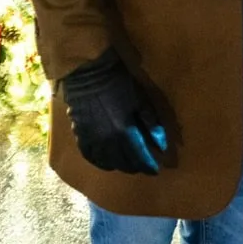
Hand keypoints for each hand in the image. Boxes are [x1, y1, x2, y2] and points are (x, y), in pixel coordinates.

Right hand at [60, 49, 168, 174]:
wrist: (89, 73)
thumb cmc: (119, 83)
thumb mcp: (141, 101)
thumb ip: (151, 124)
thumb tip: (162, 146)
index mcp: (125, 132)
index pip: (140, 158)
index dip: (148, 165)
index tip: (156, 170)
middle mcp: (108, 141)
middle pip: (124, 163)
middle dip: (135, 167)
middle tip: (142, 166)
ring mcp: (92, 140)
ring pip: (107, 163)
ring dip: (119, 166)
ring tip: (126, 164)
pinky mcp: (80, 136)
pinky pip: (90, 156)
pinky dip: (99, 162)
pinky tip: (106, 162)